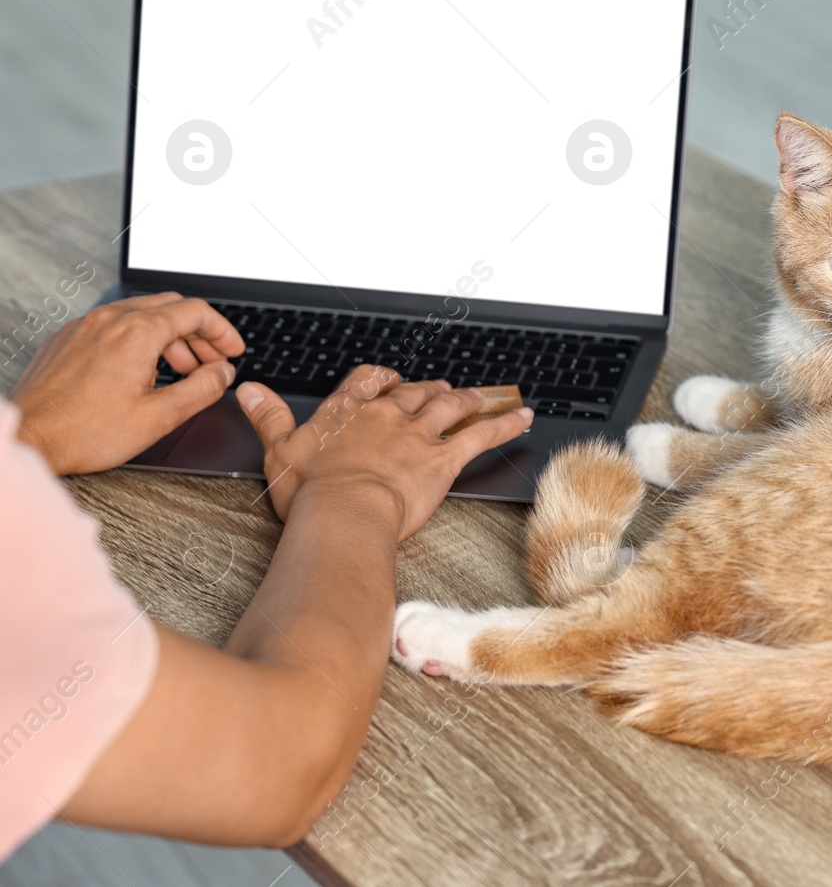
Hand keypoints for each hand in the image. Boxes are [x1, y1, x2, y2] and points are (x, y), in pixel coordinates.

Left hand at [11, 292, 244, 474]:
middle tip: (212, 361)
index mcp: (137, 332)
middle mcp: (110, 320)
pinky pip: (113, 325)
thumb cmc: (84, 431)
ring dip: (170, 337)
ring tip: (180, 371)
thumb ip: (202, 389)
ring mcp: (85, 326)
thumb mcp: (160, 417)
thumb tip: (223, 373)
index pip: (196, 313)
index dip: (223, 331)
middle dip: (199, 333)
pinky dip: (138, 339)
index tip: (232, 350)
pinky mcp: (68, 339)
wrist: (29, 439)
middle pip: (170, 308)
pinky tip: (141, 371)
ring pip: (141, 314)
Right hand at [238, 365, 532, 540]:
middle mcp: (387, 415)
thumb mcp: (279, 450)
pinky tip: (523, 416)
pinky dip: (506, 423)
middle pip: (415, 392)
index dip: (383, 379)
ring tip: (482, 396)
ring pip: (450, 406)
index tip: (390, 380)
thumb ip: (268, 416)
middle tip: (442, 390)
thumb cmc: (310, 492)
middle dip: (430, 390)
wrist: (344, 512)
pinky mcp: (444, 457)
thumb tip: (248, 390)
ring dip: (468, 399)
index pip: (369, 379)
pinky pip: (482, 433)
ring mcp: (418, 433)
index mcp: (349, 411)